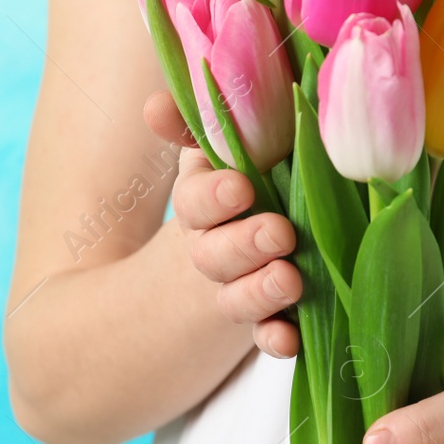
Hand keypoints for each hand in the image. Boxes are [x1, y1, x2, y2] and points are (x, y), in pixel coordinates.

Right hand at [144, 91, 302, 357]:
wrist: (209, 268)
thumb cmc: (229, 190)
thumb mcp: (211, 155)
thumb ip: (194, 124)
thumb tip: (155, 105)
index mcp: (202, 204)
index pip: (194, 200)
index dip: (212, 196)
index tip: (240, 187)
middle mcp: (213, 249)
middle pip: (215, 253)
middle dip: (244, 243)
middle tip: (278, 232)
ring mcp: (237, 289)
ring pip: (239, 297)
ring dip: (260, 290)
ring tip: (289, 279)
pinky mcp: (263, 321)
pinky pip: (265, 334)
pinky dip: (275, 338)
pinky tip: (289, 339)